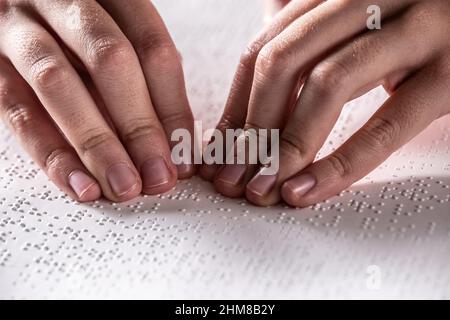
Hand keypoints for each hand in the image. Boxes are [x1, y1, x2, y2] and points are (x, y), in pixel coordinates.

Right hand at [0, 0, 194, 201]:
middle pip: (110, 61)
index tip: (184, 155)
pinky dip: (52, 154)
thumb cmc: (77, 33)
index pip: (152, 48)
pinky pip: (18, 111)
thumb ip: (143, 77)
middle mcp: (63, 2)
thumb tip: (176, 142)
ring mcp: (19, 28)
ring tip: (124, 187)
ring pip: (59, 83)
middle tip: (159, 176)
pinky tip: (81, 184)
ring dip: (97, 145)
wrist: (14, 6)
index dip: (173, 107)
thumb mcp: (116, 40)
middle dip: (140, 127)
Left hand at [201, 0, 449, 206]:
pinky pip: (386, 124)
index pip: (265, 48)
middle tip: (234, 177)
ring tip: (264, 188)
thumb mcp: (354, 24)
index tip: (220, 151)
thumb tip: (254, 83)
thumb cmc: (412, 26)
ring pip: (328, 84)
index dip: (236, 106)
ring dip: (286, 146)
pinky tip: (305, 189)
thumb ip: (308, 40)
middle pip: (284, 62)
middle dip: (252, 129)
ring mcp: (416, 30)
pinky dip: (340, 163)